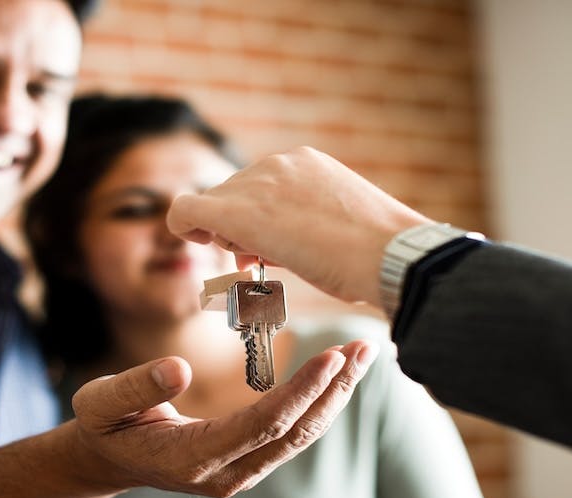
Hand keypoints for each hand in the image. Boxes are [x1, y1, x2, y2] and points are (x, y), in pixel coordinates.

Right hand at [69, 339, 377, 496]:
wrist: (108, 460)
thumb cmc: (104, 424)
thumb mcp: (101, 401)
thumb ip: (135, 386)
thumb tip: (177, 366)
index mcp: (192, 457)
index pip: (261, 424)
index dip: (300, 392)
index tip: (331, 357)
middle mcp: (224, 473)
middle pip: (293, 433)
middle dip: (333, 391)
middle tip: (364, 348)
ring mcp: (239, 473)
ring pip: (299, 436)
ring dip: (334, 397)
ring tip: (362, 356)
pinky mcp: (247, 463)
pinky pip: (291, 435)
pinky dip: (318, 403)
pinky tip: (336, 376)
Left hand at [167, 146, 430, 305]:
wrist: (388, 254)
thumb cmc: (374, 254)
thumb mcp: (339, 226)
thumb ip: (303, 227)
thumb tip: (269, 248)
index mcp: (306, 164)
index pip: (259, 188)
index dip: (254, 219)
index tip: (266, 246)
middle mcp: (278, 164)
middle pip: (232, 195)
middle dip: (236, 229)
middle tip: (252, 260)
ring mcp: (257, 183)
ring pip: (214, 205)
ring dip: (223, 235)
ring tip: (253, 260)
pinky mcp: (237, 210)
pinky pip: (188, 209)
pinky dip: (183, 224)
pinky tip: (192, 239)